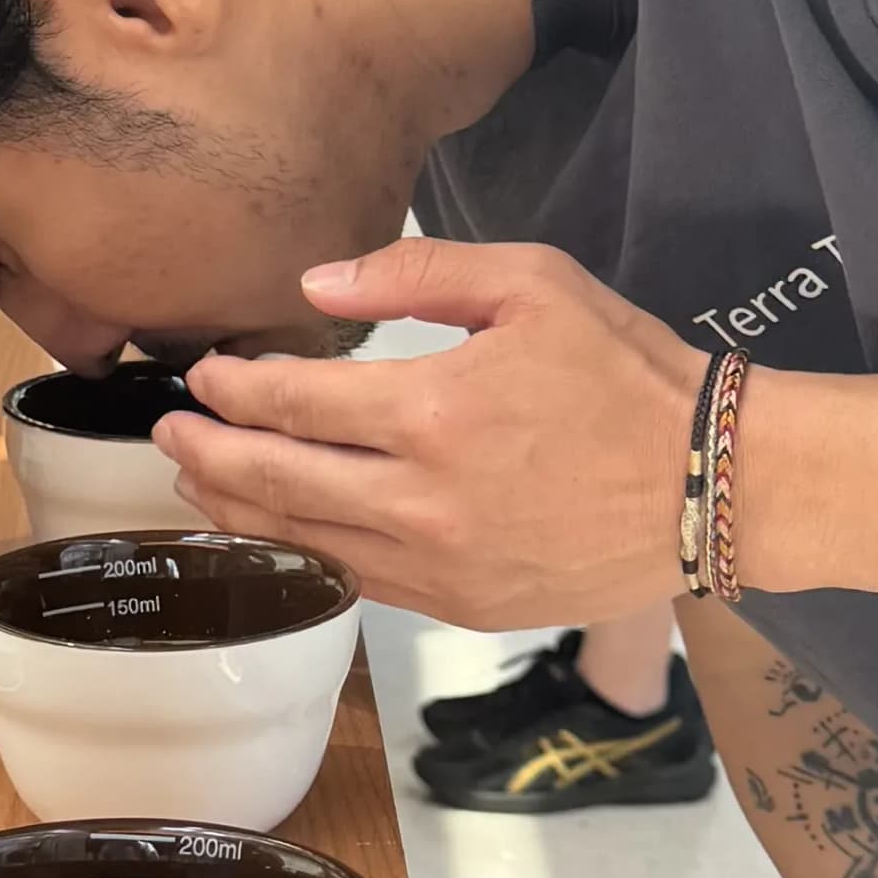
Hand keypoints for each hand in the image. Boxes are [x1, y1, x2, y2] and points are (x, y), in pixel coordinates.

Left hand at [173, 234, 701, 625]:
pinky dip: (304, 556)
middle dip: (204, 455)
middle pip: (274, 481)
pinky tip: (281, 533)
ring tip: (197, 486)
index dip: (231, 390)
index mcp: (433, 410)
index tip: (202, 377)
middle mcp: (420, 499)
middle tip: (167, 434)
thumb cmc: (626, 371)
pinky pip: (358, 582)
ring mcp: (438, 564)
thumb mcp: (531, 283)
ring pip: (303, 544)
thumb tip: (315, 287)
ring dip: (237, 513)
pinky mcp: (460, 606)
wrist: (710, 482)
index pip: (290, 405)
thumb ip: (415, 271)